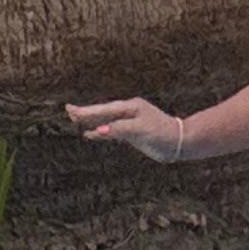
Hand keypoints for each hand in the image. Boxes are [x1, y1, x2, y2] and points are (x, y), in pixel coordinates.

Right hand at [67, 97, 185, 163]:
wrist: (180, 142)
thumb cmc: (162, 134)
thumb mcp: (140, 130)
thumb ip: (118, 129)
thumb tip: (97, 131)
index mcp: (130, 108)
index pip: (104, 109)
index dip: (87, 111)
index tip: (71, 110)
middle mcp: (129, 112)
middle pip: (102, 111)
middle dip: (86, 112)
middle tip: (68, 110)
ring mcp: (130, 122)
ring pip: (105, 120)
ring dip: (91, 121)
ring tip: (76, 119)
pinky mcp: (132, 132)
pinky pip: (111, 130)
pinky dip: (100, 132)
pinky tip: (90, 134)